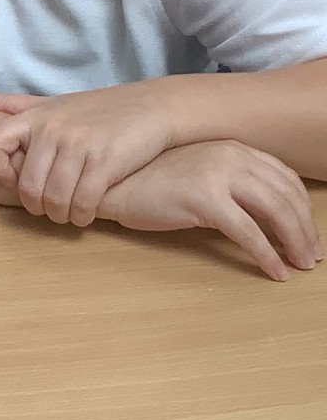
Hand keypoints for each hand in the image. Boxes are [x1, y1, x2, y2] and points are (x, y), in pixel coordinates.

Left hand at [0, 83, 179, 225]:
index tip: (14, 181)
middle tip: (48, 209)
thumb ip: (14, 105)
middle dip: (35, 206)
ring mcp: (79, 145)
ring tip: (67, 214)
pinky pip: (82, 202)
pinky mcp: (105, 162)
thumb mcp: (54, 102)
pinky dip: (82, 216)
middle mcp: (53, 129)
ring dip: (59, 215)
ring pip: (54, 199)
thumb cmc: (99, 109)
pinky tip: (86, 214)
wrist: (154, 106)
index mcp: (36, 117)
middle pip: (26, 185)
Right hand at [99, 140, 321, 280]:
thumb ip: (230, 184)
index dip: (302, 208)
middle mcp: (232, 156)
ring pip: (274, 211)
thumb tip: (263, 217)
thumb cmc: (149, 182)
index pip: (284, 178)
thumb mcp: (198, 174)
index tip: (307, 233)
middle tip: (311, 255)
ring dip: (293, 242)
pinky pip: (248, 232)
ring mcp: (219, 175)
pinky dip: (267, 254)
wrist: (112, 183)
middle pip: (285, 195)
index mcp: (233, 148)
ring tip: (299, 265)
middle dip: (304, 229)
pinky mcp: (205, 199)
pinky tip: (275, 271)